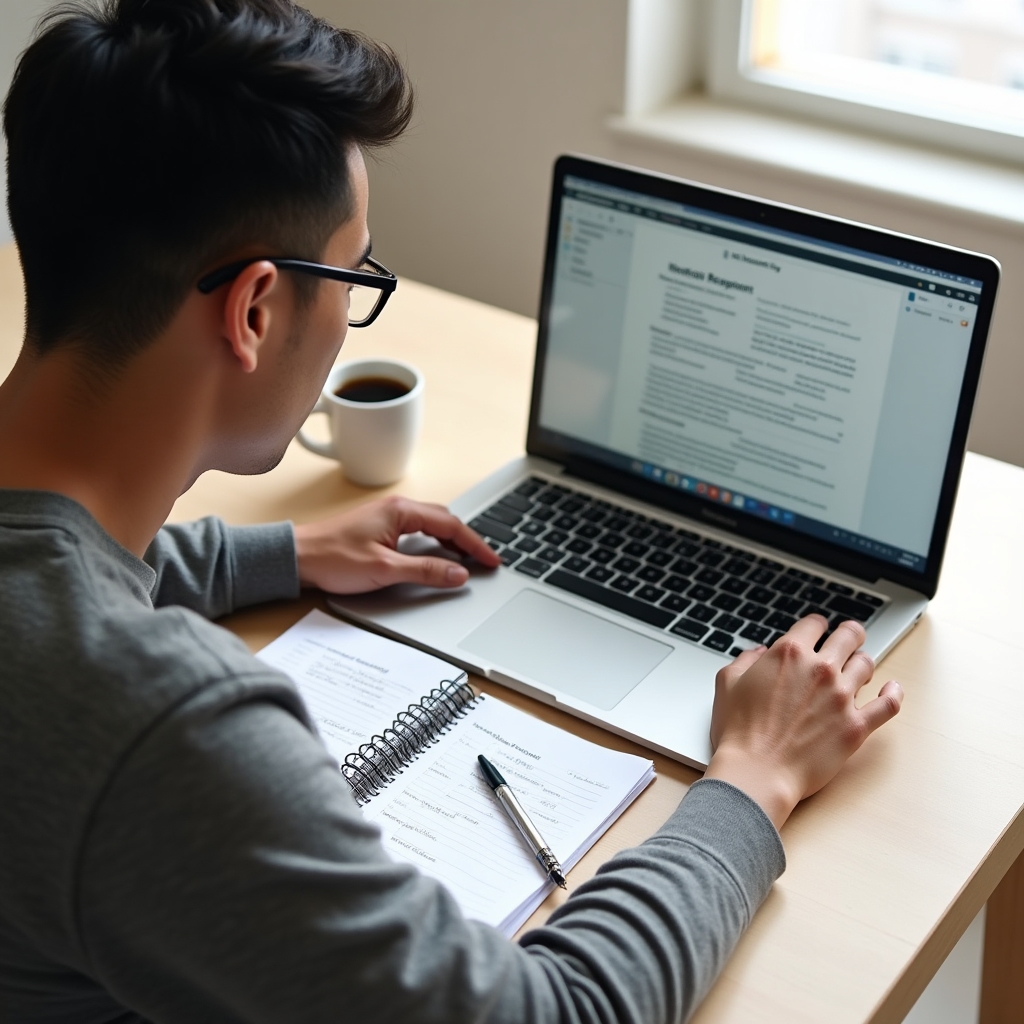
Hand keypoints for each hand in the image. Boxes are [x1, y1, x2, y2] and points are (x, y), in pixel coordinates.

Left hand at [293, 495, 500, 593]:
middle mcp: (397, 508)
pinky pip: (418, 530)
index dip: (475, 545)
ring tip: (467, 559)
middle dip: (467, 540)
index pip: (450, 525)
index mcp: (401, 511)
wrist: (297, 558)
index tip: (491, 561)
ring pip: (432, 524)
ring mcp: (388, 516)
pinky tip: (437, 555)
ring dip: (451, 540)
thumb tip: (458, 574)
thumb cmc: (333, 559)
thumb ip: (426, 572)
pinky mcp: (379, 527)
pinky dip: (435, 541)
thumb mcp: (385, 570)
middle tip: (484, 561)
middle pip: (444, 520)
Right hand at [703, 615, 902, 830]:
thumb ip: (745, 660)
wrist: (757, 772)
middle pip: (849, 636)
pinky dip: (893, 694)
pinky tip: (892, 689)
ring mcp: (842, 697)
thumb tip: (758, 653)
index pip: (814, 624)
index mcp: (789, 654)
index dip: (816, 624)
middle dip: (850, 634)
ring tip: (859, 668)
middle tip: (850, 637)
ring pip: (867, 665)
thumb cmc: (739, 732)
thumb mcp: (728, 684)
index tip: (818, 629)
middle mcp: (820, 669)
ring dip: (863, 662)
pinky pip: (888, 705)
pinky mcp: (856, 726)